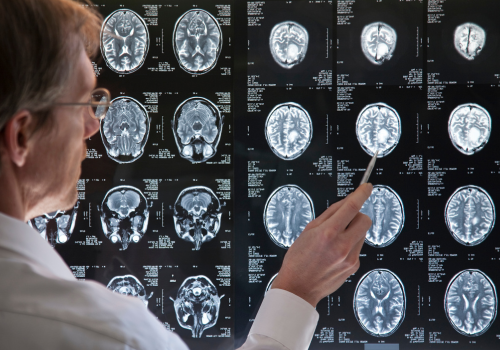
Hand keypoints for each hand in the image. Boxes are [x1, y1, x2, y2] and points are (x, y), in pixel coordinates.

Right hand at [271, 183, 372, 306]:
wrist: (298, 288)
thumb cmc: (298, 260)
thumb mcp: (308, 231)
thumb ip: (328, 215)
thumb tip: (345, 203)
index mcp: (328, 233)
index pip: (351, 207)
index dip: (361, 194)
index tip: (366, 187)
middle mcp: (342, 246)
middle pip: (365, 219)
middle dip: (357, 215)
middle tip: (345, 219)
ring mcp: (350, 258)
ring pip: (362, 233)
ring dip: (353, 231)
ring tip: (335, 239)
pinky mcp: (354, 267)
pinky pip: (358, 247)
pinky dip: (350, 244)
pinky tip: (335, 252)